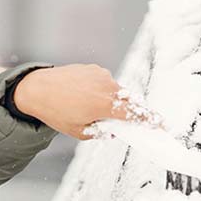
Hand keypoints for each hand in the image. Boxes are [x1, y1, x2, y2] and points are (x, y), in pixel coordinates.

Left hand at [12, 64, 154, 140]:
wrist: (38, 88)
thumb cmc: (57, 113)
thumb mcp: (80, 132)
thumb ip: (102, 132)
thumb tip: (115, 129)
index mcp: (104, 105)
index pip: (134, 114)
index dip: (150, 120)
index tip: (162, 125)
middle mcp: (106, 87)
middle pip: (129, 102)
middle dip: (131, 112)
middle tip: (125, 122)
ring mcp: (102, 75)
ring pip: (117, 92)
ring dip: (113, 101)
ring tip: (91, 108)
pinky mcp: (96, 68)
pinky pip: (107, 83)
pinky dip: (103, 91)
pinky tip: (86, 96)